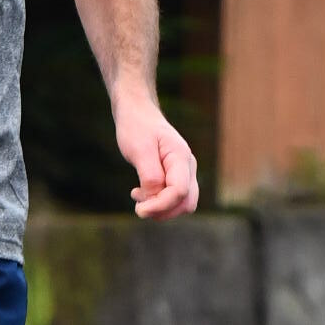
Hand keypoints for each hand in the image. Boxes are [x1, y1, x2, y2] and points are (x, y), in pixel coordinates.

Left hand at [115, 94, 199, 219]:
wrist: (137, 113)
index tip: (139, 209)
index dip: (160, 205)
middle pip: (186, 202)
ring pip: (181, 203)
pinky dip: (158, 202)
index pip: (179, 192)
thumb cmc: (137, 128)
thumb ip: (150, 176)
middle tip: (138, 206)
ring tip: (137, 196)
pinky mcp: (175, 176)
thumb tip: (154, 198)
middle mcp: (188, 166)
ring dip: (160, 208)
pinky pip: (173, 198)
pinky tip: (140, 193)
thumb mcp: (139, 150)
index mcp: (180, 157)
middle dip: (163, 211)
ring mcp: (184, 172)